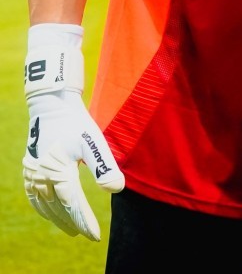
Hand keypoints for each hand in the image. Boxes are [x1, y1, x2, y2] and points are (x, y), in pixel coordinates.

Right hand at [23, 26, 124, 239]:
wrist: (52, 103)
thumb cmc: (75, 121)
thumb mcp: (93, 141)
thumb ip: (104, 165)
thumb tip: (117, 188)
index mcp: (59, 170)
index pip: (73, 204)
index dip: (84, 220)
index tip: (94, 235)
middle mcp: (42, 175)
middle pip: (58, 208)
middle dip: (72, 222)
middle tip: (86, 233)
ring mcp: (33, 172)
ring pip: (44, 204)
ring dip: (56, 218)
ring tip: (71, 228)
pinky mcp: (29, 168)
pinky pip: (33, 196)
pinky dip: (42, 207)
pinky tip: (50, 211)